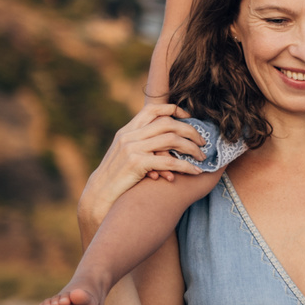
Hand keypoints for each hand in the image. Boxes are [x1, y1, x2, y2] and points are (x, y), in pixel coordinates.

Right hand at [78, 103, 206, 237]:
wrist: (101, 195)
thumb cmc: (118, 177)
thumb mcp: (125, 153)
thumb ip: (141, 143)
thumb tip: (165, 138)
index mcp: (127, 130)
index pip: (152, 110)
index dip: (173, 110)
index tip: (189, 118)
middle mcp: (129, 136)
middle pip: (168, 123)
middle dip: (190, 131)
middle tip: (203, 142)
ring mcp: (132, 148)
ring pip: (171, 139)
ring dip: (192, 148)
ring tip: (202, 157)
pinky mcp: (136, 163)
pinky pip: (169, 161)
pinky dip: (186, 166)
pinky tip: (196, 172)